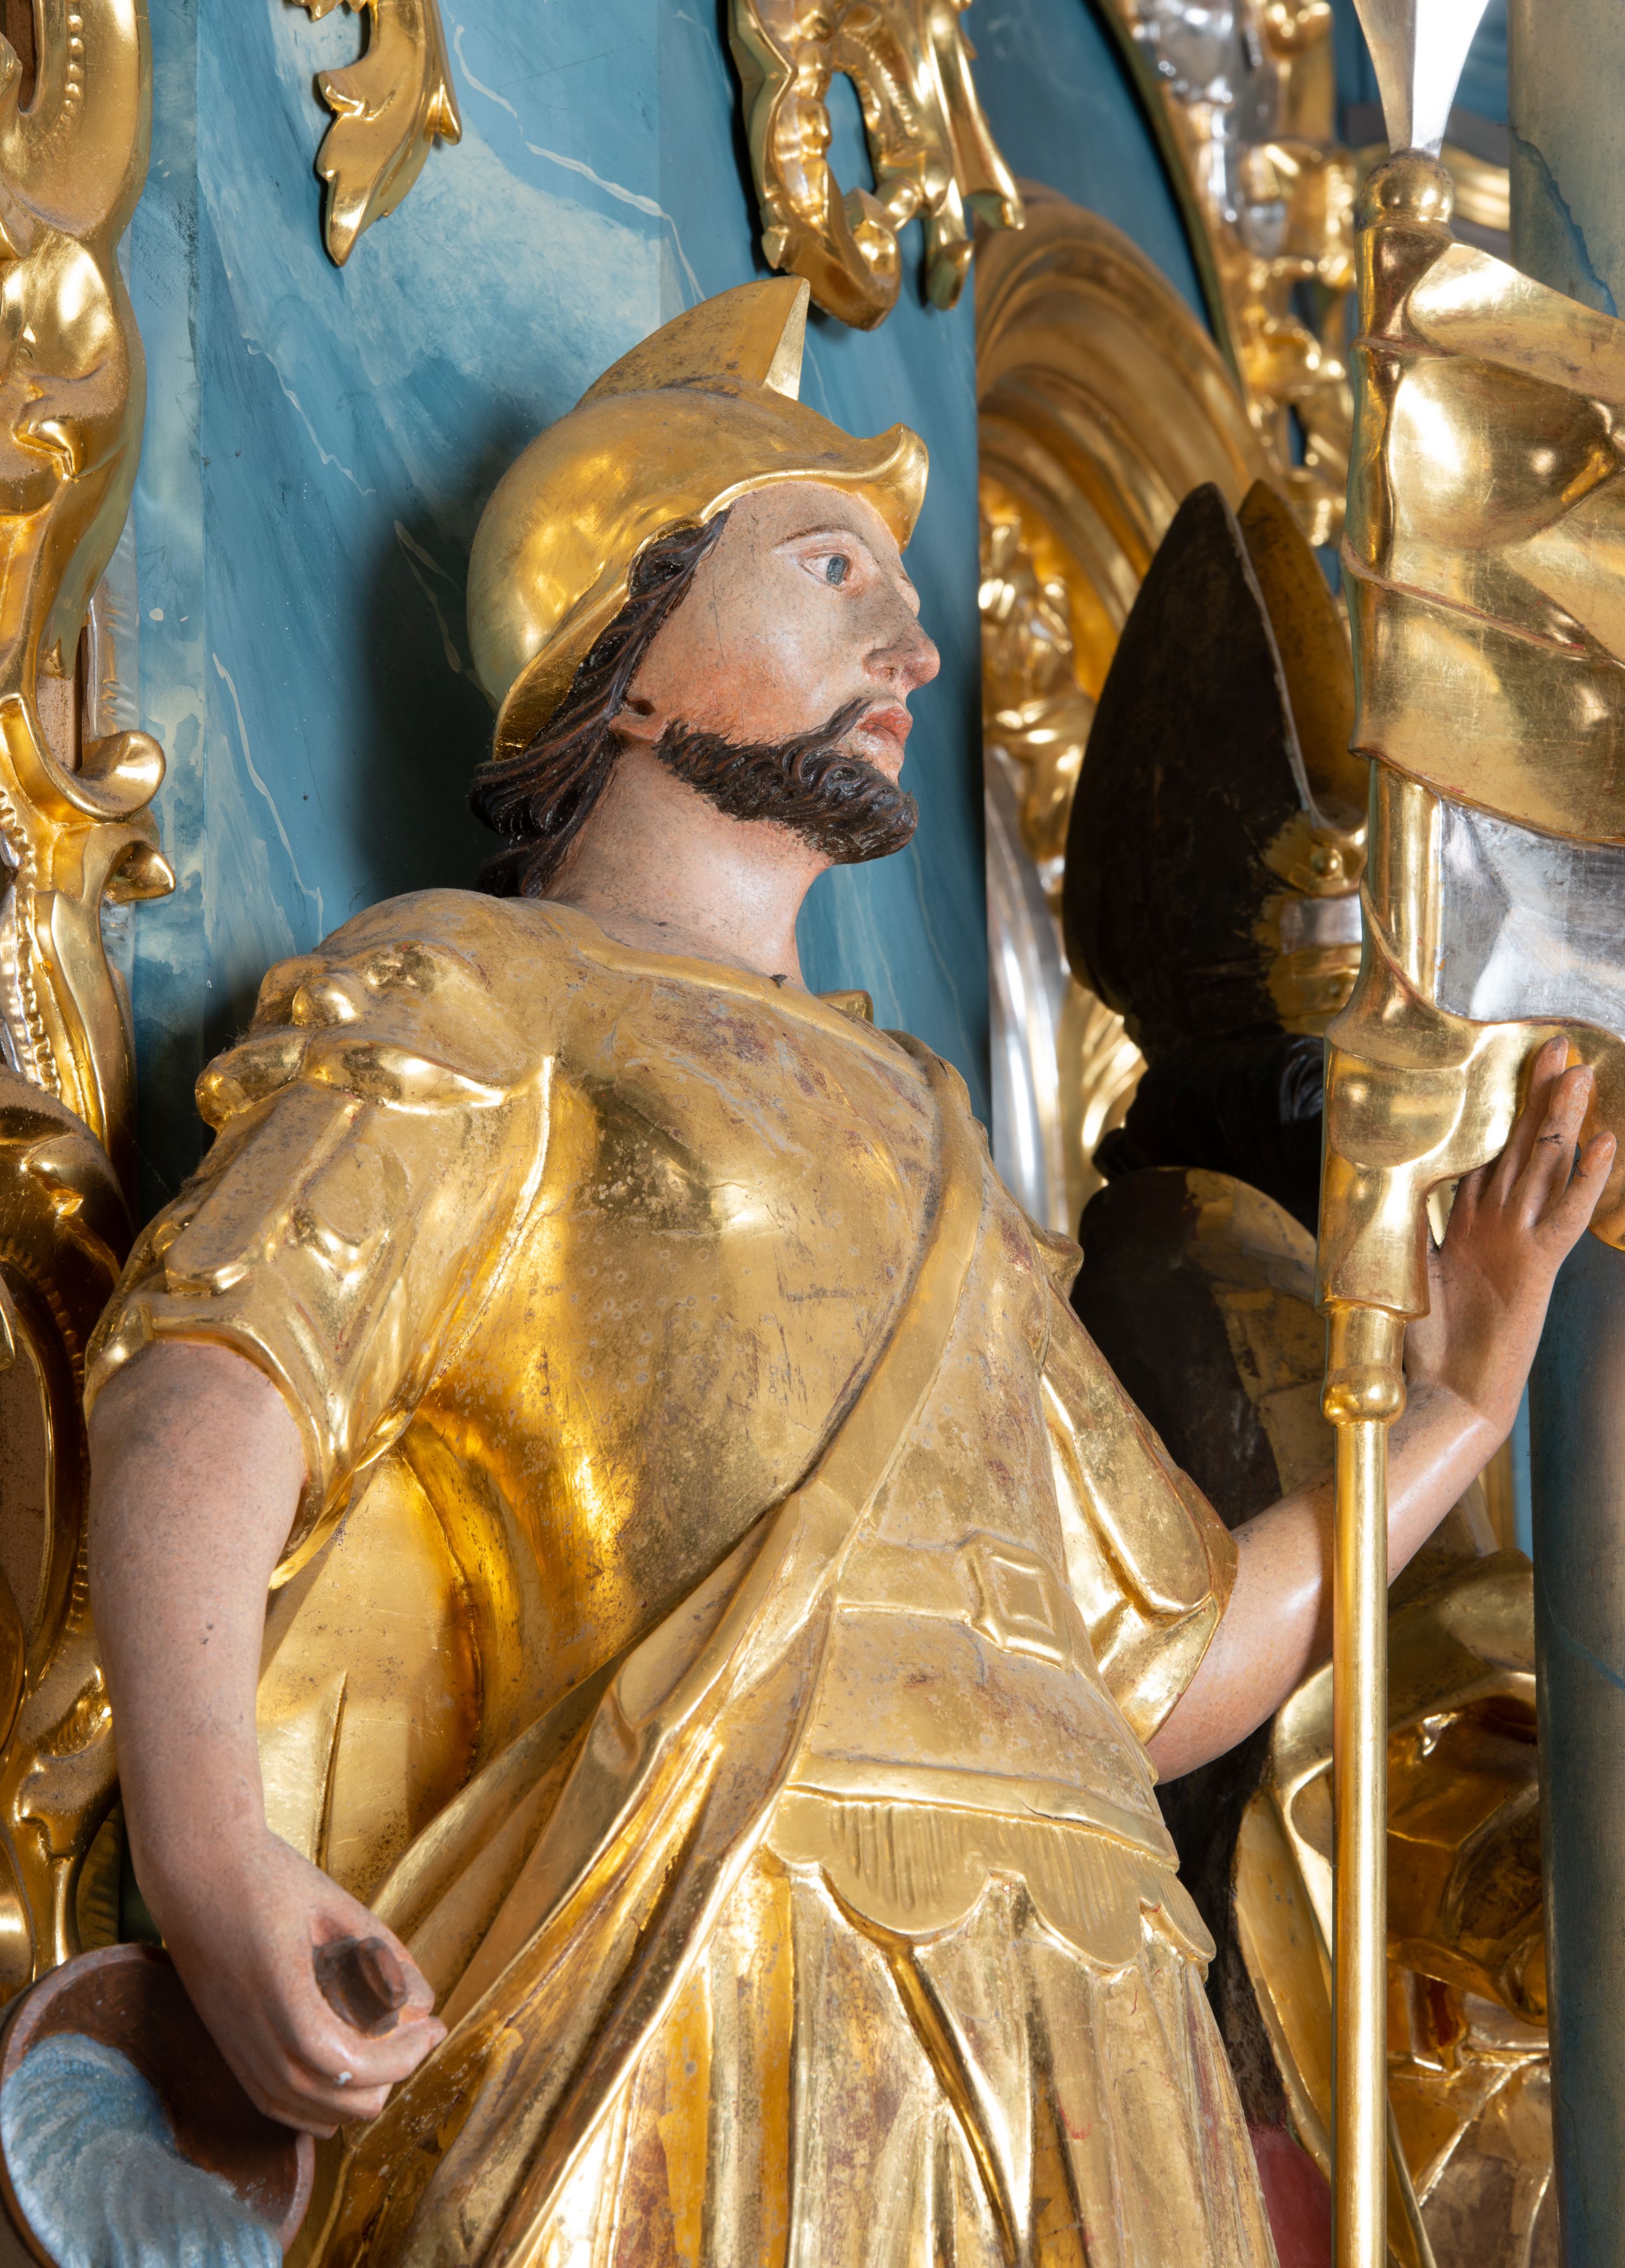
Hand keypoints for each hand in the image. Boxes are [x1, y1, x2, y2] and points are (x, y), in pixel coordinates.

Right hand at [148, 1827, 445, 2134]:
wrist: (194, 1867)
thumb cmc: (268, 1877)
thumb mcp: (337, 1906)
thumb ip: (382, 1957)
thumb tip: (424, 2005)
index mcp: (277, 1992)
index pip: (342, 2063)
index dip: (396, 2060)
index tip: (432, 2029)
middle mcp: (247, 2031)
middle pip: (324, 2101)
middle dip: (384, 2080)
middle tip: (418, 2039)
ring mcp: (230, 2044)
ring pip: (296, 2111)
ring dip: (351, 2098)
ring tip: (389, 2056)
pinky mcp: (225, 2044)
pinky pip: (271, 2100)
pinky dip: (314, 2104)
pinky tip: (346, 2076)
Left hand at [1405, 1038, 1615, 1440]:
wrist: (1447, 1396)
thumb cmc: (1426, 1343)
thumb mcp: (1408, 1267)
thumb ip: (1411, 1226)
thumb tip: (1384, 1184)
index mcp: (1468, 1223)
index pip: (1488, 1152)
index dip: (1499, 1110)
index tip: (1506, 1066)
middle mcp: (1499, 1225)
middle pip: (1522, 1146)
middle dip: (1537, 1095)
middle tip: (1554, 1046)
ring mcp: (1523, 1242)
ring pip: (1546, 1166)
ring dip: (1560, 1117)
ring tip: (1576, 1071)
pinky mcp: (1538, 1266)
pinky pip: (1567, 1214)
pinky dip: (1586, 1178)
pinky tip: (1605, 1142)